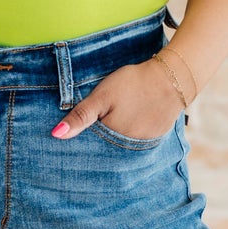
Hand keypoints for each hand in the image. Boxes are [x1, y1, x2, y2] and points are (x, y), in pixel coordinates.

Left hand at [51, 56, 181, 140]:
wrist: (172, 78)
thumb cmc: (133, 84)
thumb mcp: (102, 96)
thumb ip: (81, 116)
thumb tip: (56, 135)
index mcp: (111, 138)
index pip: (89, 148)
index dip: (80, 141)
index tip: (74, 136)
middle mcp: (127, 148)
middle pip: (105, 150)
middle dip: (96, 143)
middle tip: (96, 126)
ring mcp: (143, 145)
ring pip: (120, 148)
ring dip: (113, 141)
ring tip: (113, 123)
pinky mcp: (154, 139)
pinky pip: (136, 143)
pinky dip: (129, 137)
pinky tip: (128, 124)